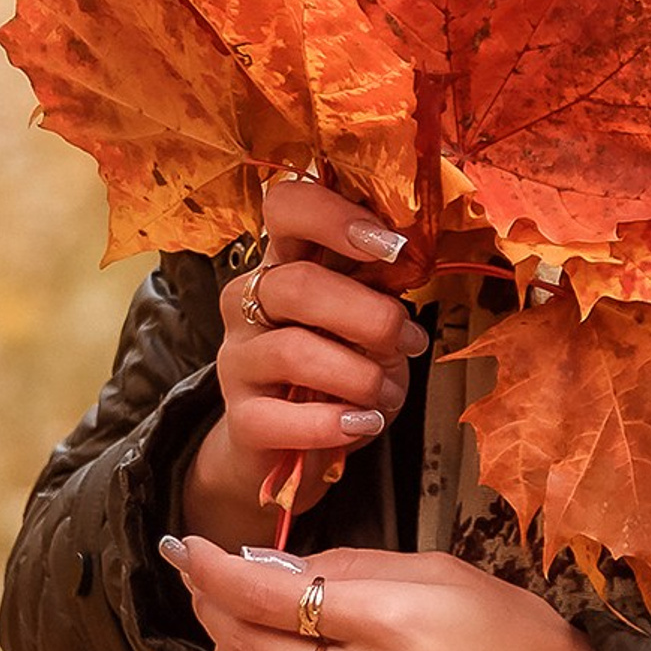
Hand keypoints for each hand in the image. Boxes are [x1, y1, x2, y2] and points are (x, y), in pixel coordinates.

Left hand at [158, 537, 597, 650]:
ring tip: (226, 628)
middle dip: (212, 605)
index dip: (215, 569)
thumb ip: (353, 566)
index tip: (188, 547)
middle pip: (251, 645)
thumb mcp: (442, 572)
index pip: (271, 594)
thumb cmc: (514, 634)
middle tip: (203, 579)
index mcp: (393, 622)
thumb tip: (272, 566)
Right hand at [178, 177, 425, 549]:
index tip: (393, 247)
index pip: (285, 206)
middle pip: (298, 284)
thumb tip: (413, 260)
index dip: (335, 217)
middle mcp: (248, 300)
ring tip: (387, 395)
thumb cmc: (338, 367)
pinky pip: (282, 418)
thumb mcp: (364, 319)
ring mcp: (237, 358)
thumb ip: (379, 286)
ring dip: (361, 376)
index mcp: (283, 260)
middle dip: (370, 315)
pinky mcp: (240, 417)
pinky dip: (334, 422)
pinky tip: (363, 423)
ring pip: (294, 351)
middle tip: (410, 341)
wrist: (290, 443)